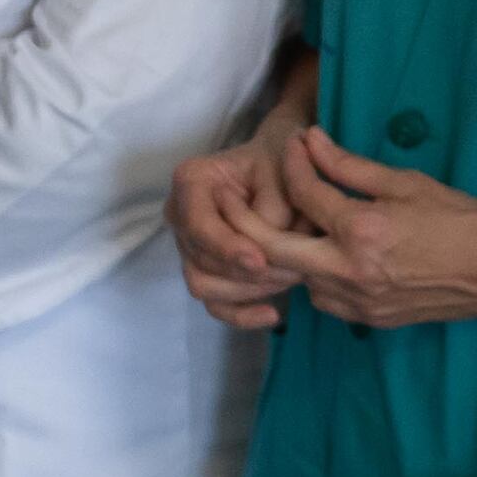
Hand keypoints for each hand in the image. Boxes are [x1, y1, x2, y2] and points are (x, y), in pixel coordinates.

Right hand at [167, 112, 310, 331]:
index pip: (198, 222)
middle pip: (201, 259)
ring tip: (291, 279)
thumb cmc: (284, 161)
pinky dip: (241, 315)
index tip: (260, 260)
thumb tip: (268, 253)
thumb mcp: (285, 170)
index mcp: (191, 180)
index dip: (226, 246)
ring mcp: (189, 245)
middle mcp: (180, 214)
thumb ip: (275, 207)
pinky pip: (214, 303)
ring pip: (204, 285)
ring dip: (249, 289)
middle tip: (296, 270)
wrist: (284, 164)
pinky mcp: (205, 269)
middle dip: (248, 271)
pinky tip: (272, 314)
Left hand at [257, 123, 476, 330]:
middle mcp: (350, 271)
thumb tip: (310, 141)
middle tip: (230, 198)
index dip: (293, 163)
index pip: (305, 193)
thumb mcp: (407, 183)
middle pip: (271, 248)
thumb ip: (349, 166)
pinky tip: (323, 254)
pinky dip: (313, 274)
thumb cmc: (463, 220)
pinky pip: (321, 297)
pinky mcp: (367, 319)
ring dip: (284, 251)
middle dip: (242, 221)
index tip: (291, 144)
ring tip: (282, 222)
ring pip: (294, 276)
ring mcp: (356, 301)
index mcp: (361, 231)